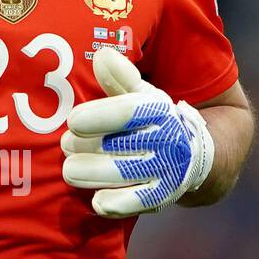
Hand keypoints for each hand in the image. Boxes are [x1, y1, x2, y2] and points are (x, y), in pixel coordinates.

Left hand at [61, 49, 213, 216]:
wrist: (193, 156)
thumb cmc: (153, 121)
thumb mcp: (142, 95)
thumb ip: (120, 78)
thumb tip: (102, 55)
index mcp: (159, 111)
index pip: (128, 112)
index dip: (99, 116)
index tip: (73, 121)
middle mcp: (166, 140)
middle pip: (119, 144)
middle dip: (86, 146)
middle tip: (65, 145)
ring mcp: (165, 170)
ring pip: (123, 174)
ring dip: (91, 173)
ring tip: (70, 170)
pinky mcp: (162, 196)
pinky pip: (137, 202)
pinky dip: (115, 204)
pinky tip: (96, 201)